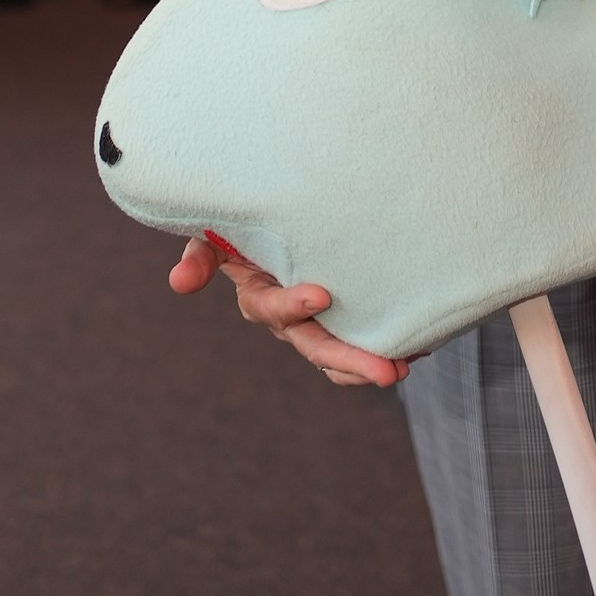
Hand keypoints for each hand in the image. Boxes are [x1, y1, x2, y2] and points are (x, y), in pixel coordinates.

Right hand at [167, 233, 407, 388]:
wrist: (276, 224)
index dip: (293, 305)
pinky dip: (383, 349)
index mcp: (259, 296)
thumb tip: (179, 283)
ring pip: (339, 357)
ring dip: (368, 366)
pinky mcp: (341, 321)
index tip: (322, 295)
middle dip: (351, 359)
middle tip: (388, 371)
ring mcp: (316, 325)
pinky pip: (358, 346)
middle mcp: (288, 320)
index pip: (272, 309)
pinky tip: (416, 349)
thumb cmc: (246, 224)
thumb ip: (202, 254)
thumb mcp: (216, 234)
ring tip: (402, 370)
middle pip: (317, 346)